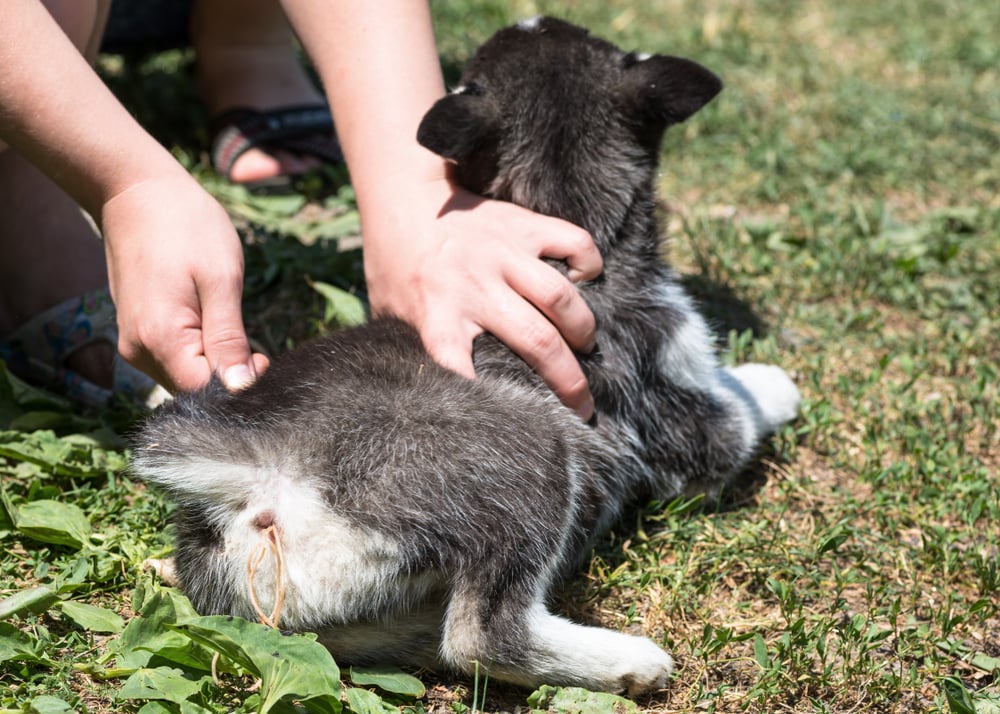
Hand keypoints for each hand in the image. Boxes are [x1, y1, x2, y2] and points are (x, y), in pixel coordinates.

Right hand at [99, 173, 268, 392]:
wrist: (138, 192)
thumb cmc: (186, 226)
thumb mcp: (221, 279)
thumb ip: (229, 339)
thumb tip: (241, 388)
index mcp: (160, 339)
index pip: (205, 392)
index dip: (239, 383)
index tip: (263, 353)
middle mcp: (138, 350)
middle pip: (194, 389)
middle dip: (229, 375)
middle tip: (255, 341)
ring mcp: (134, 343)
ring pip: (185, 377)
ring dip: (215, 362)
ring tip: (230, 321)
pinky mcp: (137, 334)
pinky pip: (174, 359)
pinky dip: (199, 351)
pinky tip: (213, 321)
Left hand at [363, 176, 601, 419]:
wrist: (403, 197)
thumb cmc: (397, 265)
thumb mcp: (390, 314)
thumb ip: (412, 350)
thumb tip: (424, 398)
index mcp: (436, 314)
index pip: (456, 365)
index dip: (483, 400)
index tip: (514, 426)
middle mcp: (474, 287)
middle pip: (536, 342)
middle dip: (569, 382)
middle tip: (583, 405)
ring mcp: (503, 254)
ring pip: (561, 298)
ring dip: (582, 329)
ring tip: (584, 345)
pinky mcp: (523, 226)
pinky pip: (575, 242)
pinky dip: (590, 264)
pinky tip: (584, 281)